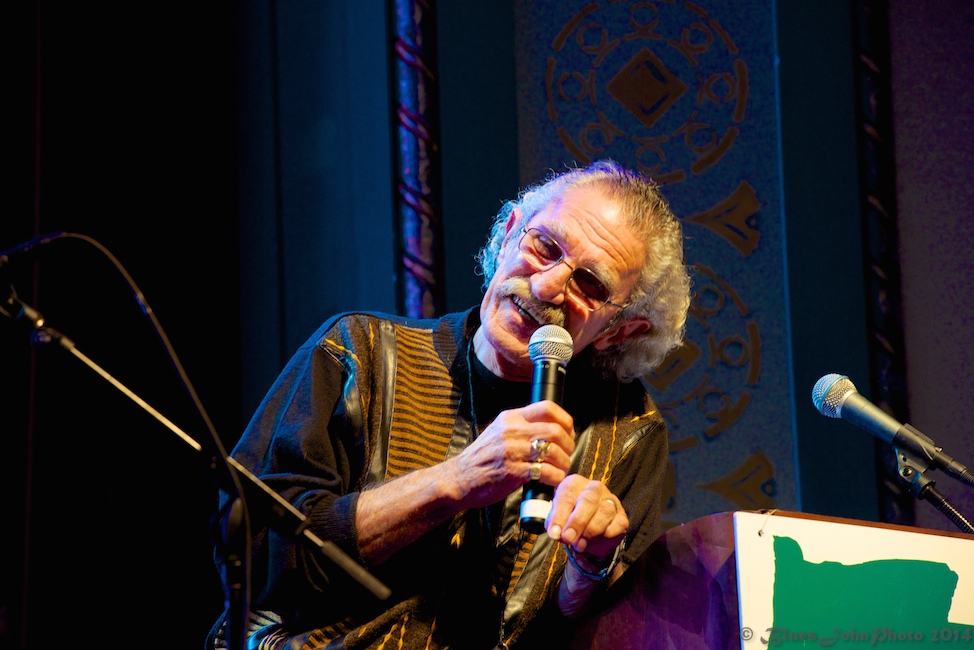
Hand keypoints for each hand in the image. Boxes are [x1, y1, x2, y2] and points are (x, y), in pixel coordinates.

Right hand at [450, 400, 574, 508]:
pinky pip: (545, 472)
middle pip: (555, 430)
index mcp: (511, 417)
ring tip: (561, 469)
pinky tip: (553, 480)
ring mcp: (512, 451)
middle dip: (568, 444)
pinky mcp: (513, 472)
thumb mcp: (499, 431)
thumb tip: (550, 427)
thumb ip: (521, 426)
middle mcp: (512, 431)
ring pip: (553, 451)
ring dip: (563, 462)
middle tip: (567, 454)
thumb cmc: (482, 457)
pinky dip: (555, 477)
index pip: (547, 407)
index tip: (569, 431)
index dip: (565, 419)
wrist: (460, 478)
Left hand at [546, 475, 627, 561]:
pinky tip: (595, 542)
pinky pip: (617, 524)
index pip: (567, 496)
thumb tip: (556, 533)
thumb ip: (555, 524)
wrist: (587, 531)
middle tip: (568, 538)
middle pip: (588, 501)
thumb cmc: (569, 519)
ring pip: (604, 512)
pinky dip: (606, 536)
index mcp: (574, 483)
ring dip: (591, 532)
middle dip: (577, 522)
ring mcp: (610, 500)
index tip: (554, 533)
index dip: (559, 516)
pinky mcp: (622, 516)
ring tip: (580, 545)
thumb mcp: (557, 518)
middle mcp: (594, 488)